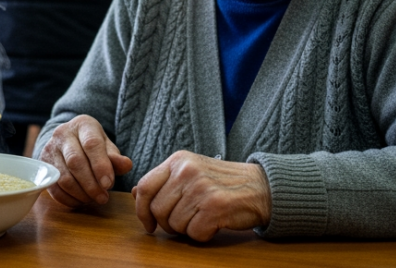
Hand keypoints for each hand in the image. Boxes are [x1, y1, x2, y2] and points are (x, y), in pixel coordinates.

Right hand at [36, 115, 132, 206]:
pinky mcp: (42, 165)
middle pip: (75, 161)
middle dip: (91, 184)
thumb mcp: (106, 147)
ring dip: (80, 193)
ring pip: (63, 177)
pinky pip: (54, 187)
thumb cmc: (92, 145)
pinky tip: (80, 200)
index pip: (91, 144)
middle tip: (103, 198)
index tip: (109, 184)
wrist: (68, 142)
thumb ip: (116, 157)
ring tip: (93, 199)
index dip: (100, 166)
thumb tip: (126, 165)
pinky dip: (68, 199)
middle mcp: (62, 134)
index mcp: (83, 125)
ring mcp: (49, 149)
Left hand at [133, 151, 270, 242]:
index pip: (144, 187)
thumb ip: (163, 182)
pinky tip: (214, 223)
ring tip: (203, 217)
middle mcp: (187, 170)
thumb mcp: (190, 172)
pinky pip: (194, 233)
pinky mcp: (215, 206)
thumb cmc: (223, 183)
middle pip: (157, 209)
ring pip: (175, 224)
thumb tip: (134, 193)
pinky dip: (203, 235)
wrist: (261, 187)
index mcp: (178, 160)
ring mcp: (201, 187)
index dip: (141, 210)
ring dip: (187, 229)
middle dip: (167, 224)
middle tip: (185, 222)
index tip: (148, 224)